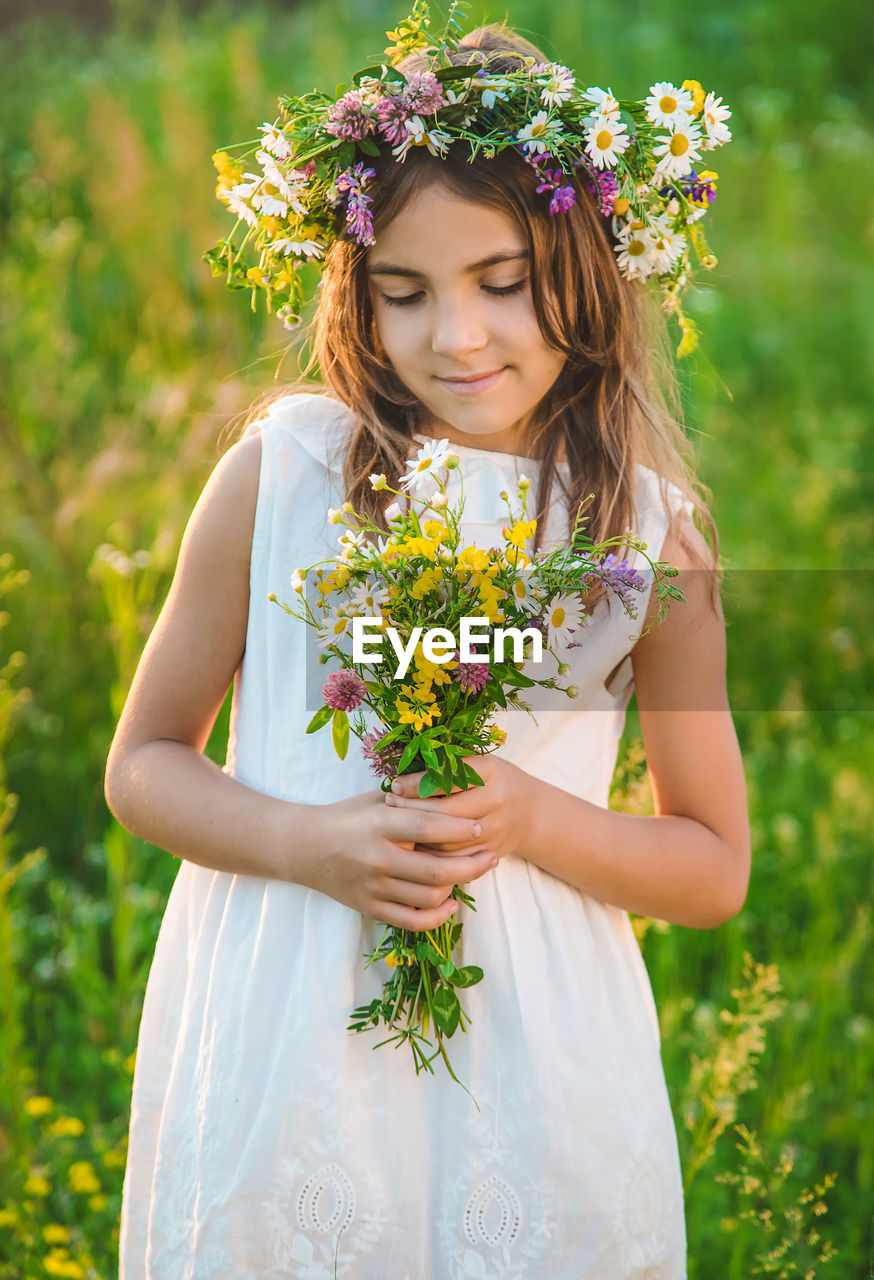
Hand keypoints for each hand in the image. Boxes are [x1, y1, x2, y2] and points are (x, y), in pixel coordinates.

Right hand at [299, 788, 498, 932]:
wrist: (304, 847)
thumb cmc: (347, 817)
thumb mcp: (375, 800)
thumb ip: (412, 801)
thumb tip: (456, 796)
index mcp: (378, 825)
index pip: (428, 827)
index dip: (459, 829)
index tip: (480, 829)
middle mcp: (376, 858)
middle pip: (436, 870)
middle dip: (472, 865)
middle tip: (491, 855)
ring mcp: (373, 887)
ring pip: (429, 897)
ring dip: (457, 887)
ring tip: (470, 873)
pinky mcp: (370, 908)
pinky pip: (412, 921)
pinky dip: (437, 916)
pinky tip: (450, 903)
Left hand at [385, 755, 535, 862]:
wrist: (530, 813)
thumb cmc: (494, 782)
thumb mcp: (479, 764)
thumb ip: (449, 765)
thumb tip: (404, 771)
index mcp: (491, 771)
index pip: (447, 776)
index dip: (417, 782)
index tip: (395, 784)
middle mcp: (497, 799)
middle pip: (447, 810)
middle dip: (413, 808)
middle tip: (390, 804)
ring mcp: (496, 828)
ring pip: (449, 838)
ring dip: (418, 834)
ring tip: (397, 825)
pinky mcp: (491, 852)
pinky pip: (455, 858)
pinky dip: (432, 854)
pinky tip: (415, 845)